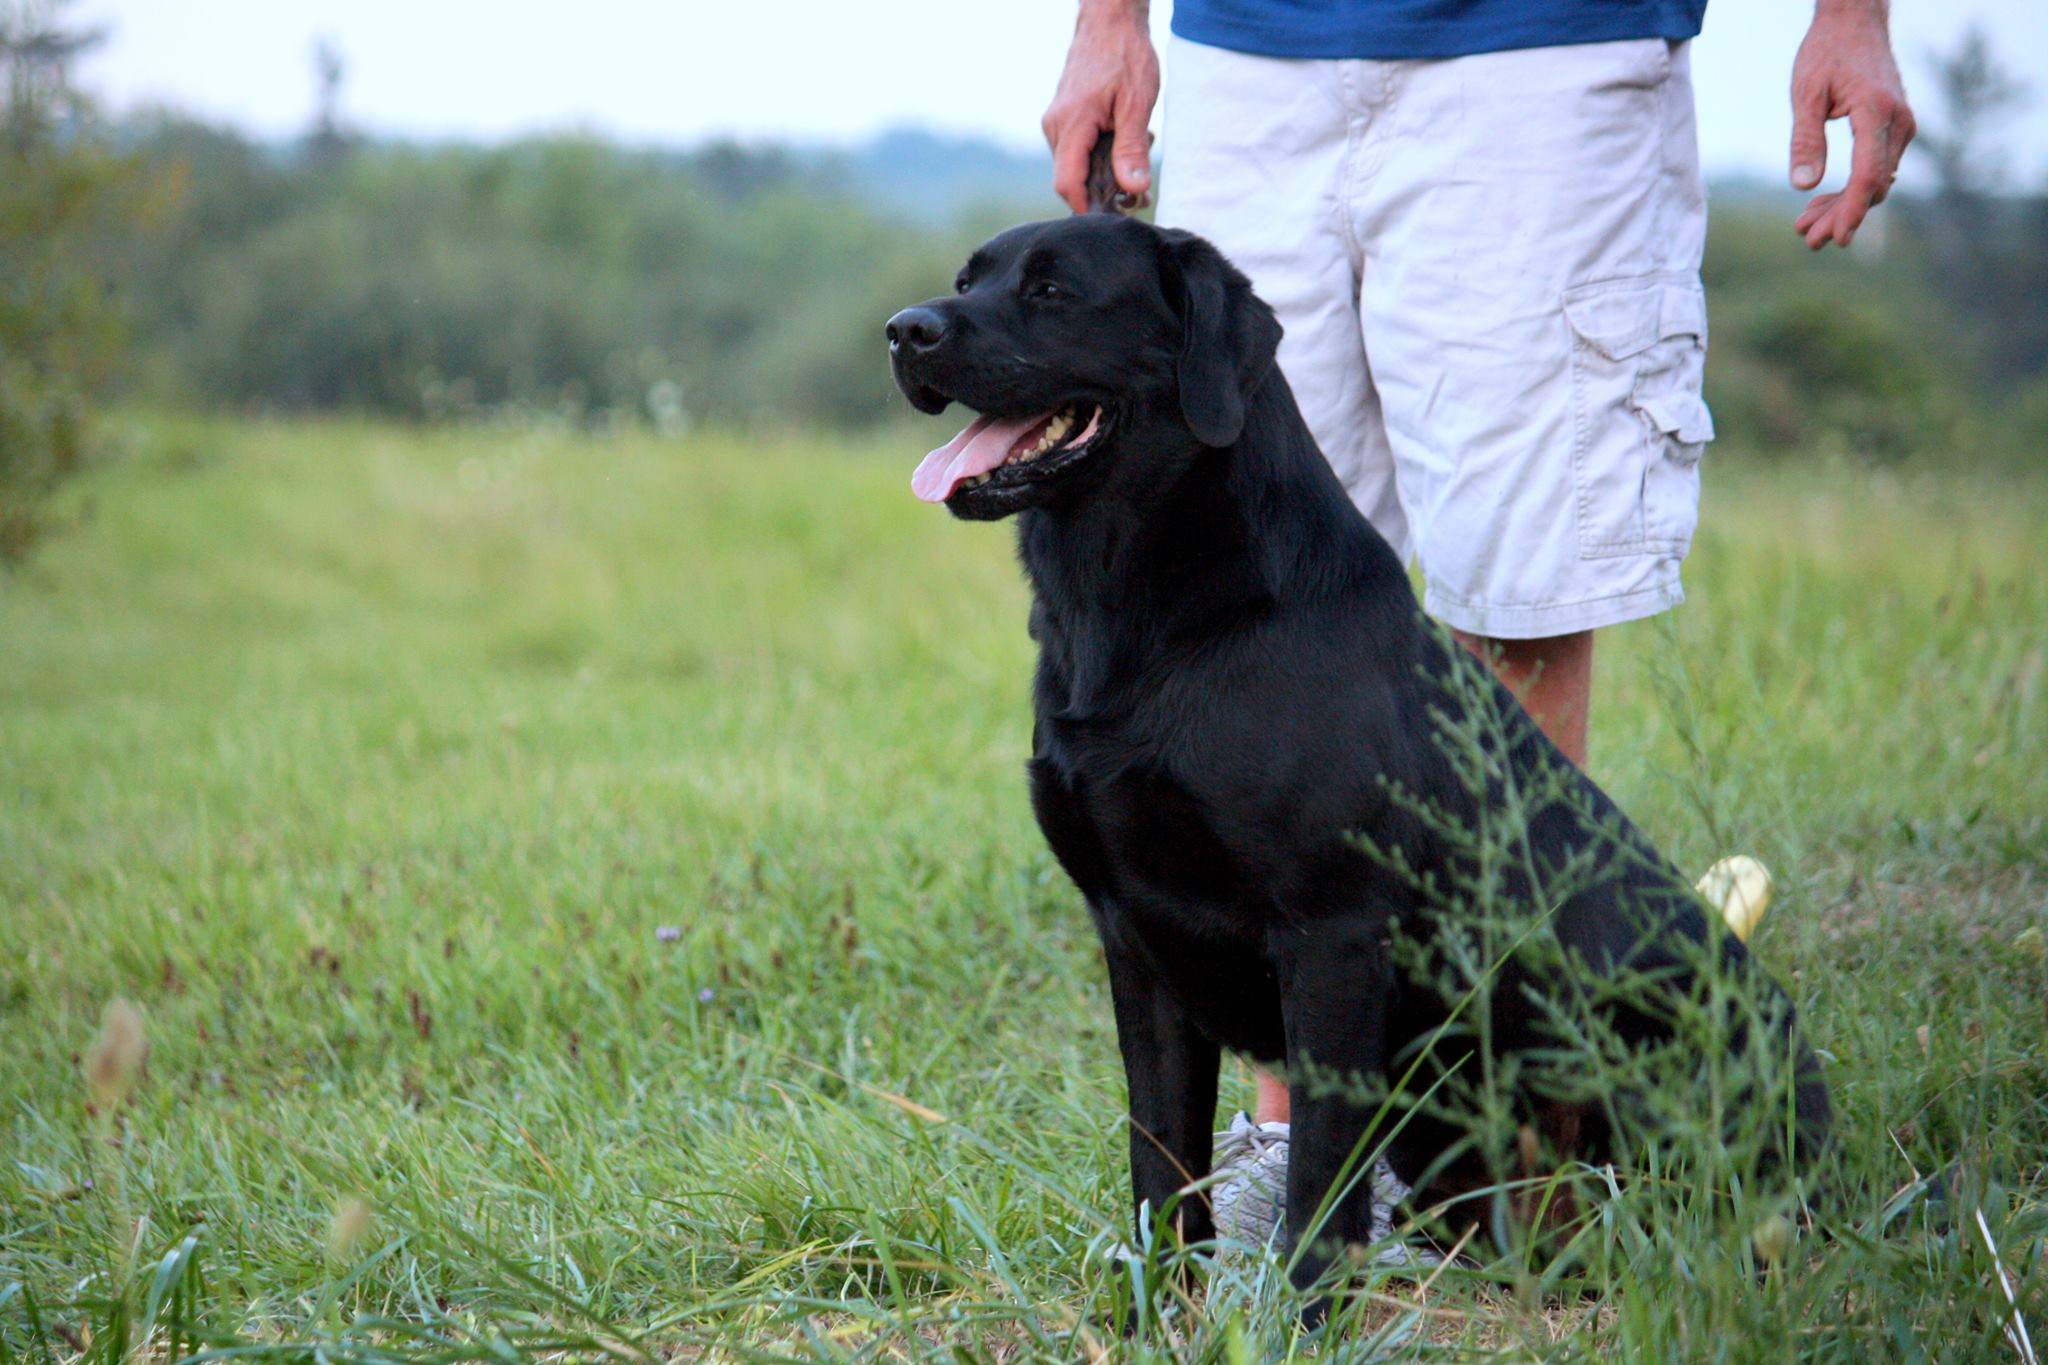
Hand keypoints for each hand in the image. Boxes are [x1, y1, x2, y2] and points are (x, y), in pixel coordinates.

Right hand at [1043, 0, 1158, 212]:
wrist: (1109, 22)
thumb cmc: (1125, 55)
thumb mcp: (1137, 103)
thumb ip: (1132, 148)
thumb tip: (1133, 189)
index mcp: (1071, 125)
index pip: (1068, 184)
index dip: (1088, 208)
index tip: (1115, 216)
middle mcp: (1055, 127)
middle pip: (1072, 180)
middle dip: (1104, 192)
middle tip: (1140, 190)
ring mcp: (1055, 123)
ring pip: (1075, 167)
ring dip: (1105, 172)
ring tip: (1137, 148)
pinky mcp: (1062, 120)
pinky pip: (1076, 151)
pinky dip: (1099, 156)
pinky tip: (1122, 139)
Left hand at [1788, 0, 1915, 248]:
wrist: (1855, 22)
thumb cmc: (1826, 53)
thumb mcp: (1805, 95)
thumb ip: (1805, 140)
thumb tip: (1803, 186)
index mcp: (1877, 112)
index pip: (1868, 175)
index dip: (1853, 210)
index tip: (1837, 238)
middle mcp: (1898, 121)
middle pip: (1874, 185)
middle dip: (1842, 216)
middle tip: (1807, 240)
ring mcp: (1900, 125)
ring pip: (1875, 180)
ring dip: (1842, 206)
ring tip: (1805, 227)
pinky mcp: (1893, 128)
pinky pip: (1875, 167)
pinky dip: (1850, 187)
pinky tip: (1820, 203)